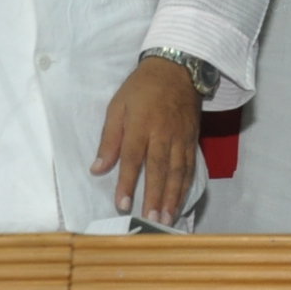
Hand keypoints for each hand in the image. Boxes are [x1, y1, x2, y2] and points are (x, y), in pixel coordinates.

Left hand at [92, 56, 200, 224]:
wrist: (178, 69)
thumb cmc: (142, 88)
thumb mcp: (117, 106)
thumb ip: (109, 139)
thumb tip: (97, 169)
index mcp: (141, 124)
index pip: (133, 157)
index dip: (127, 182)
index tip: (122, 205)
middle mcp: (163, 133)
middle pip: (159, 168)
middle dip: (154, 196)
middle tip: (150, 220)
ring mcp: (181, 137)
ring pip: (177, 171)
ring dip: (172, 197)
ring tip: (166, 219)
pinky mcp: (193, 139)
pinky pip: (190, 165)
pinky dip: (185, 186)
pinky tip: (180, 201)